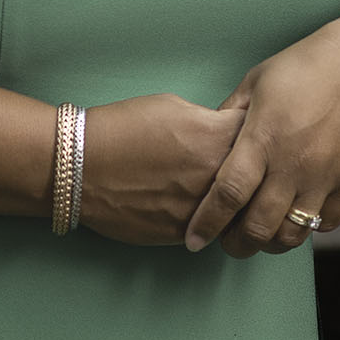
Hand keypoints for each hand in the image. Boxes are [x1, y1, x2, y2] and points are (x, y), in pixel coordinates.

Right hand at [76, 93, 244, 245]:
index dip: (259, 134)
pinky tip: (194, 204)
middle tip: (247, 166)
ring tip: (220, 188)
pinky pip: (210, 227)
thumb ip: (210, 121)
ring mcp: (201, 209)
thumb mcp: (174, 107)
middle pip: (258, 177)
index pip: (261, 136)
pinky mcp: (182, 233)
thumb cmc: (122, 128)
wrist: (78, 165)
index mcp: (217, 138)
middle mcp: (216, 176)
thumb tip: (225, 133)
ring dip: (235, 200)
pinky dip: (209, 217)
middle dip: (255, 171)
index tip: (256, 133)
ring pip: (237, 210)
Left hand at [182, 13, 339, 257]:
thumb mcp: (259, 79)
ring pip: (293, 233)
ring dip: (271, 242)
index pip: (227, 195)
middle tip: (229, 242)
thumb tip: (209, 139)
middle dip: (237, 244)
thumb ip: (230, 114)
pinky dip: (309, 227)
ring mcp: (327, 176)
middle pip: (258, 227)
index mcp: (264, 137)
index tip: (193, 239)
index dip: (206, 224)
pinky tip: (300, 215)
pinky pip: (327, 222)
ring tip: (262, 235)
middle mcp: (294, 164)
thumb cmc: (312, 62)